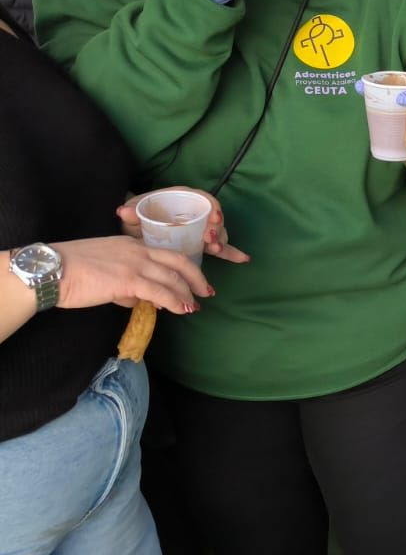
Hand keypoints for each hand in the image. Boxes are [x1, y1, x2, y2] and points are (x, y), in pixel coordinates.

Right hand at [55, 236, 210, 313]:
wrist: (50, 270)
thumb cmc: (71, 271)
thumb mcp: (103, 271)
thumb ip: (122, 283)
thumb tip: (135, 299)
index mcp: (130, 244)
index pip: (165, 253)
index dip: (183, 267)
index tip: (193, 279)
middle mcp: (136, 250)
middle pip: (178, 261)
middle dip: (196, 278)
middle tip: (206, 292)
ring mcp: (134, 263)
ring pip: (172, 277)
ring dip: (186, 294)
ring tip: (193, 306)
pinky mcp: (128, 279)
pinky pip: (160, 291)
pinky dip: (174, 301)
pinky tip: (181, 309)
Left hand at [119, 188, 249, 263]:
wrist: (135, 228)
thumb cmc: (138, 217)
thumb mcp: (133, 214)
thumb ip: (131, 213)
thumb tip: (123, 211)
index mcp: (182, 200)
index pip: (202, 198)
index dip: (211, 206)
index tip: (212, 217)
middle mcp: (195, 213)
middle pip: (214, 217)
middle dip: (217, 228)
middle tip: (210, 239)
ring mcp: (201, 229)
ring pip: (218, 233)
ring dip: (220, 241)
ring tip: (216, 250)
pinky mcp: (203, 243)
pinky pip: (220, 248)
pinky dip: (231, 253)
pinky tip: (243, 259)